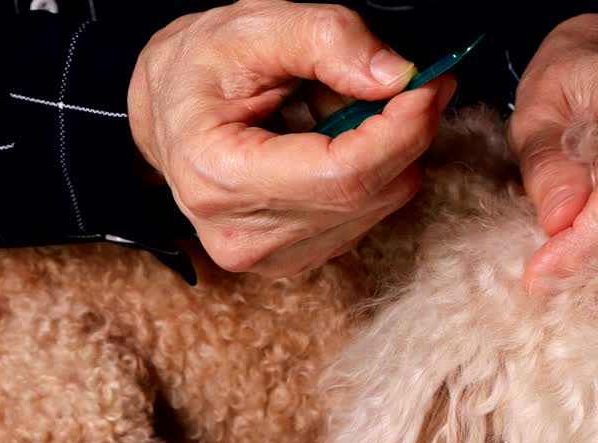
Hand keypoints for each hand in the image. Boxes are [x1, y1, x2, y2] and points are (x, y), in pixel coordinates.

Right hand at [128, 0, 455, 276]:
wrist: (167, 110)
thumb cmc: (201, 68)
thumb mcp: (253, 28)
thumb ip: (327, 40)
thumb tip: (397, 76)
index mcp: (219, 178)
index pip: (343, 175)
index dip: (402, 128)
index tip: (430, 83)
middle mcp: (242, 235)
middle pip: (368, 194)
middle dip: (405, 133)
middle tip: (411, 81)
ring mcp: (269, 258)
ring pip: (375, 206)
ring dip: (386, 152)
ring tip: (346, 106)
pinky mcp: (294, 259)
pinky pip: (365, 217)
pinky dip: (371, 174)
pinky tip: (336, 142)